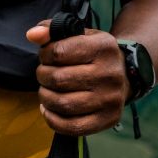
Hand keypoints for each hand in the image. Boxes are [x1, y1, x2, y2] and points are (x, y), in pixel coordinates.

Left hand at [26, 22, 128, 136]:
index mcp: (103, 47)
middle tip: (44, 74)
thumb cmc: (94, 54)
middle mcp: (109, 73)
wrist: (124, 75)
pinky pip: (72, 127)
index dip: (45, 54)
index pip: (59, 52)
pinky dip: (52, 119)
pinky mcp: (108, 119)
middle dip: (42, 76)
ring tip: (45, 91)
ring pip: (63, 104)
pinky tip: (48, 109)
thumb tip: (32, 35)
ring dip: (45, 97)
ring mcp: (110, 99)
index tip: (46, 56)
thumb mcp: (79, 35)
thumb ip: (53, 30)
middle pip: (58, 79)